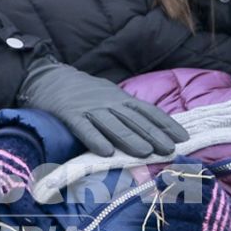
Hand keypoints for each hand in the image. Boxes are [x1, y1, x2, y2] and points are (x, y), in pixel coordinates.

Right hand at [15, 58, 187, 157]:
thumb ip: (125, 112)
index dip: (166, 124)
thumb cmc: (82, 92)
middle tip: (169, 150)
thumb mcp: (108, 96)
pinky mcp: (69, 114)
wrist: (47, 77)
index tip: (183, 138)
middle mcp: (108, 102)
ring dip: (130, 139)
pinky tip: (106, 152)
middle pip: (134, 120)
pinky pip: (83, 128)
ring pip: (113, 125)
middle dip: (153, 135)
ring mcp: (89, 108)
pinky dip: (95, 139)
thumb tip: (150, 131)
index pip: (148, 111)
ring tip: (145, 152)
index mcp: (120, 98)